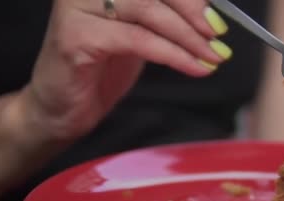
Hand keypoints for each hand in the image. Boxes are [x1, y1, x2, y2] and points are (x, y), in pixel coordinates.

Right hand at [14, 0, 230, 142]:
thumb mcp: (142, 33)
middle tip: (219, 34)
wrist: (64, 108)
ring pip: (149, 11)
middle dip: (194, 11)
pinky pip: (138, 40)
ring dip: (189, 37)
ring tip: (213, 57)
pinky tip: (195, 68)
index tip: (218, 16)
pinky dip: (174, 55)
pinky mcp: (76, 34)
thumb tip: (211, 13)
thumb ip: (167, 16)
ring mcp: (77, 5)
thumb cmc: (102, 68)